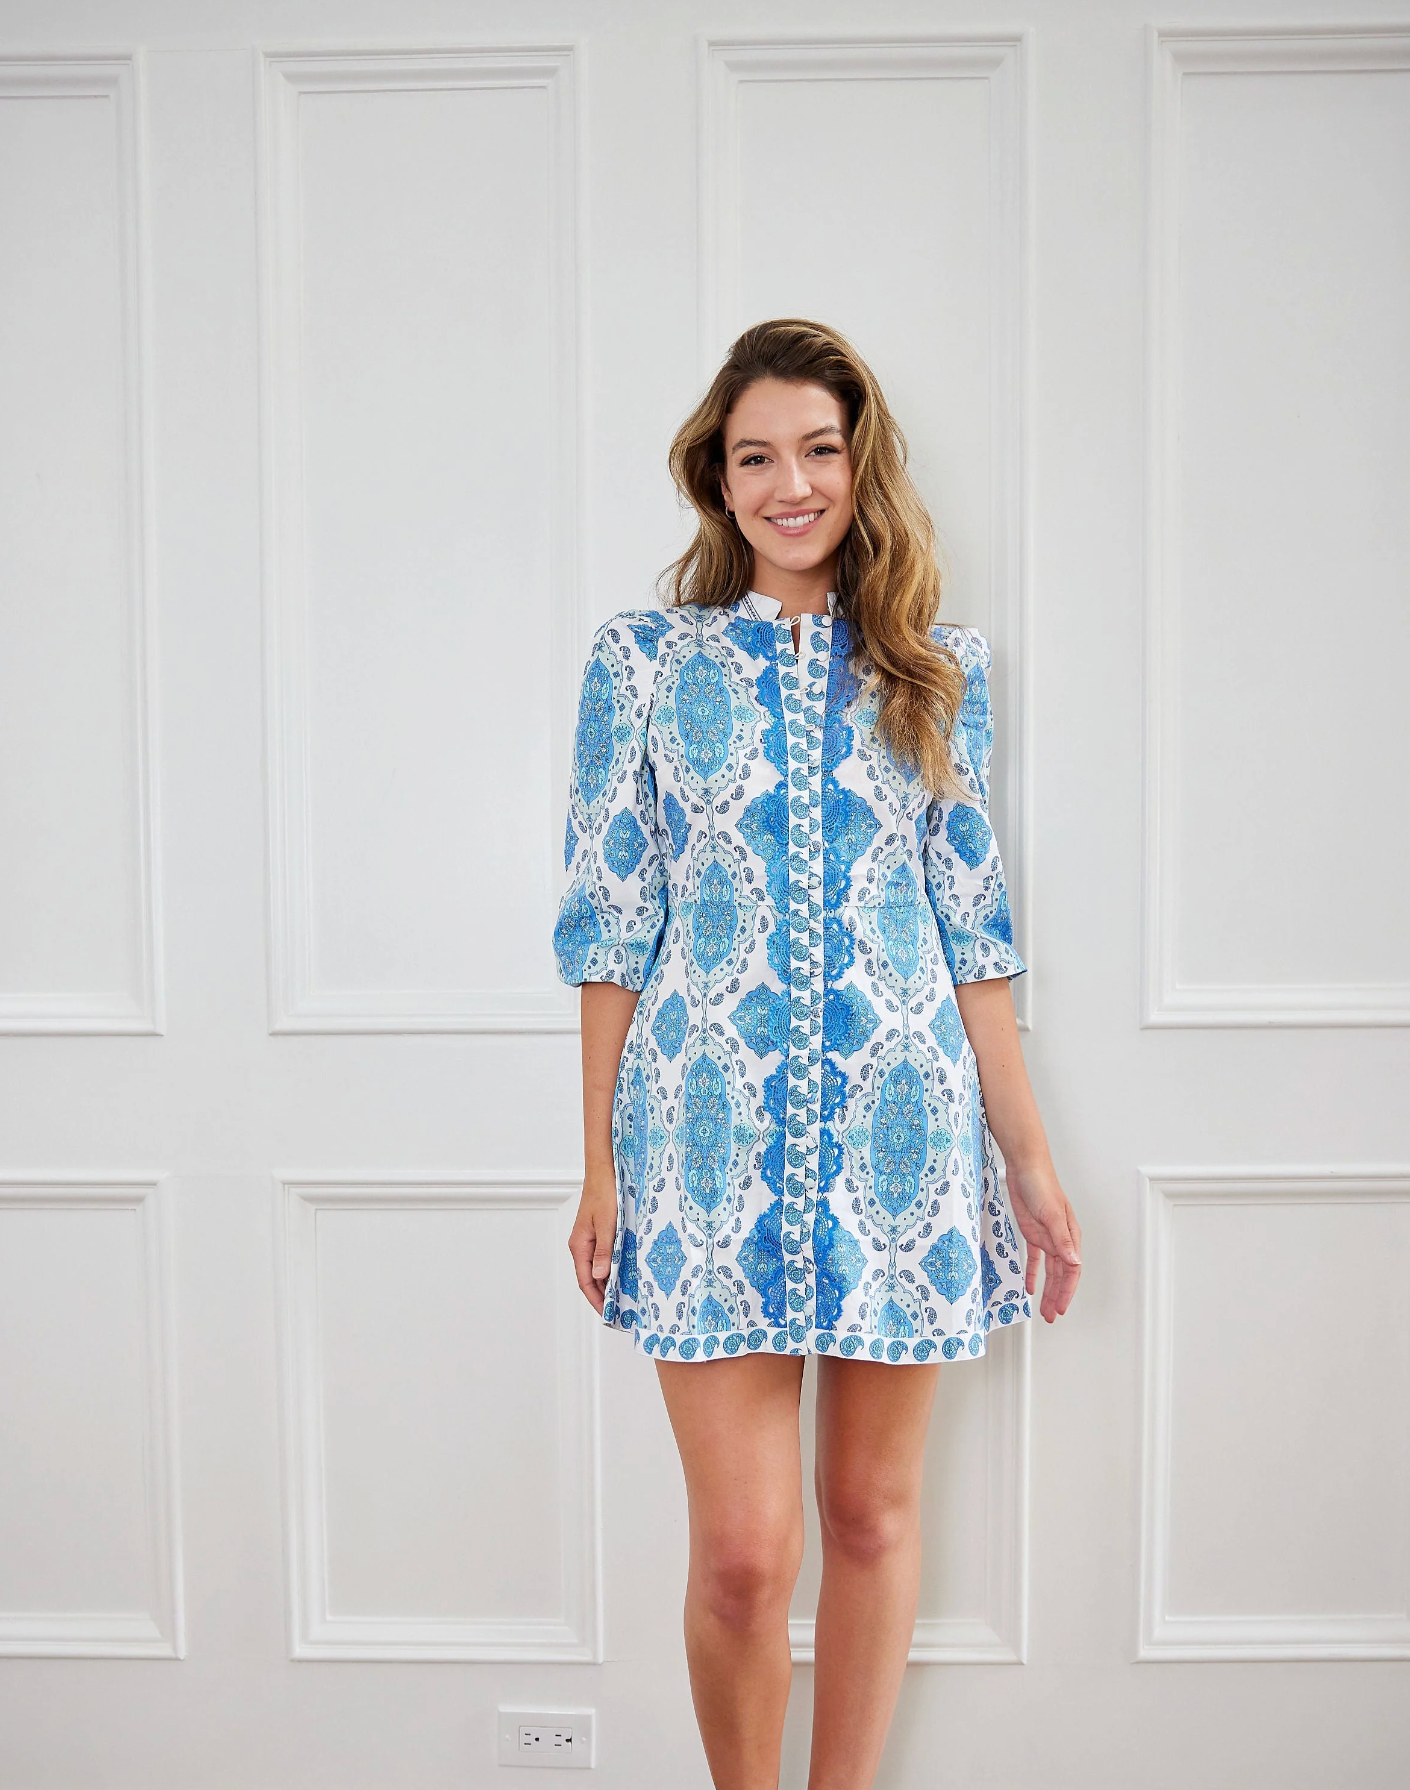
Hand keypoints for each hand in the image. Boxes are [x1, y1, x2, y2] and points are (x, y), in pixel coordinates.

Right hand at [568, 1168, 617, 1314]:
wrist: (604, 1171)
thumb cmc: (605, 1194)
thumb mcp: (608, 1224)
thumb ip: (604, 1251)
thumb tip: (599, 1277)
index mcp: (580, 1245)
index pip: (585, 1281)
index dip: (596, 1300)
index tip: (608, 1314)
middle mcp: (581, 1245)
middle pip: (590, 1278)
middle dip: (602, 1296)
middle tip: (618, 1312)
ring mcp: (589, 1239)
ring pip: (597, 1268)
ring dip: (607, 1283)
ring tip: (623, 1298)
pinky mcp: (597, 1233)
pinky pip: (602, 1256)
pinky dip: (611, 1268)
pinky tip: (623, 1273)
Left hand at [1003, 1158, 1081, 1323]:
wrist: (1025, 1167)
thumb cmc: (1042, 1185)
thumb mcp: (1051, 1214)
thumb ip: (1061, 1239)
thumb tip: (1073, 1262)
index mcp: (1070, 1236)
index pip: (1072, 1270)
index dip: (1067, 1291)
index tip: (1060, 1308)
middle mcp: (1061, 1240)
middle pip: (1061, 1275)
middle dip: (1057, 1296)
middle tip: (1050, 1316)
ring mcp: (1047, 1237)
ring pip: (1049, 1270)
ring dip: (1046, 1290)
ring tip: (1042, 1310)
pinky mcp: (1033, 1233)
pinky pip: (1034, 1259)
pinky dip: (1032, 1273)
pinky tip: (1029, 1287)